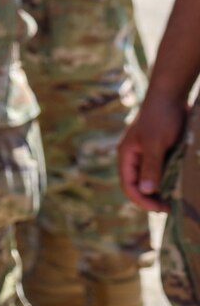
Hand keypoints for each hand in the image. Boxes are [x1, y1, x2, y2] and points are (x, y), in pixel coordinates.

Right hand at [118, 93, 187, 212]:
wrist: (171, 96)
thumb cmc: (161, 118)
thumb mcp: (156, 144)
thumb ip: (151, 167)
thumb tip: (146, 191)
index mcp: (127, 155)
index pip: (128, 185)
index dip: (142, 200)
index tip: (160, 208)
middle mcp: (133, 157)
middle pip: (137, 185)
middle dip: (151, 198)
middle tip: (169, 208)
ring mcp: (145, 154)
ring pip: (148, 179)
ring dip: (159, 191)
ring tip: (174, 200)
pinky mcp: (158, 151)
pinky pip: (159, 171)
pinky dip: (167, 181)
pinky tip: (178, 185)